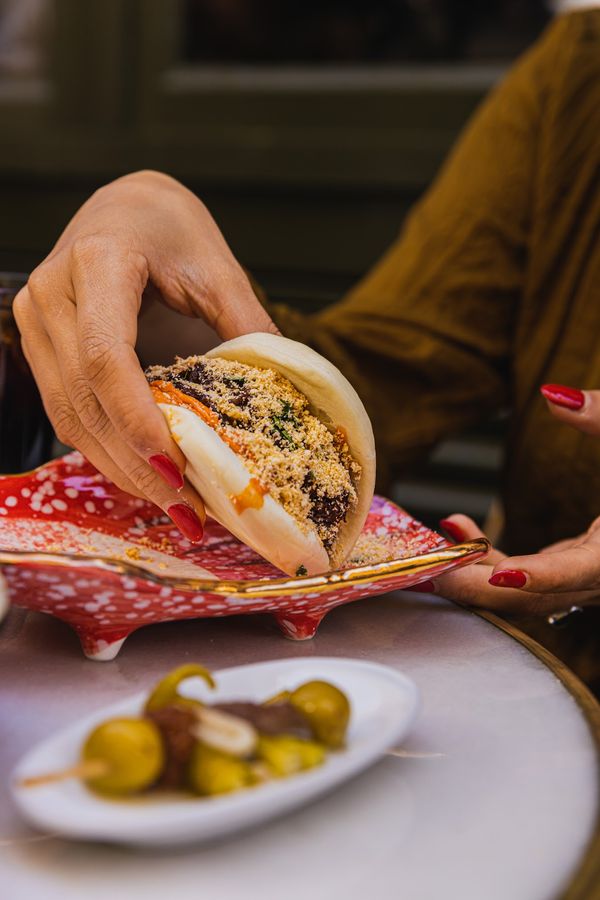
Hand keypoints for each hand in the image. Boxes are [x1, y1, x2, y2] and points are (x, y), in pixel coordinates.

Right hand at [13, 171, 277, 540]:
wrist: (122, 209)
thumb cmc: (170, 229)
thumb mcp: (217, 267)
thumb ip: (244, 324)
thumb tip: (281, 395)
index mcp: (97, 262)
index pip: (105, 357)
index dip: (137, 420)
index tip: (178, 470)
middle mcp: (51, 294)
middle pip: (83, 397)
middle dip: (135, 461)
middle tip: (187, 509)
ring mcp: (36, 322)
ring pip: (69, 414)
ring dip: (120, 466)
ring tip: (173, 506)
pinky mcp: (38, 347)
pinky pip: (68, 410)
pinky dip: (108, 449)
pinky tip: (147, 476)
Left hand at [416, 386, 599, 614]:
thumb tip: (554, 395)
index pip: (582, 570)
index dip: (541, 575)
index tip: (501, 571)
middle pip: (542, 594)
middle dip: (483, 587)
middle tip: (430, 571)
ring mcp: (594, 576)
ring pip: (531, 591)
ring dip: (480, 573)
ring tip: (435, 545)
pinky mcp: (582, 567)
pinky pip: (533, 575)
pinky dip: (496, 559)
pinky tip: (462, 529)